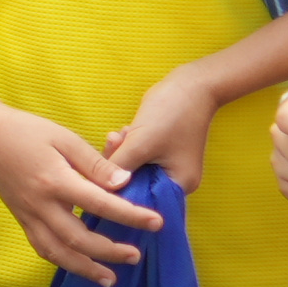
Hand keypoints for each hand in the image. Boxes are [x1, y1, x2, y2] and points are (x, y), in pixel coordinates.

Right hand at [0, 101, 161, 284]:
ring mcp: (28, 216)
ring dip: (85, 269)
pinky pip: (43, 248)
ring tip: (110, 278)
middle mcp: (40, 205)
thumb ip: (95, 164)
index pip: (100, 204)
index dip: (130, 216)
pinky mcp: (22, 219)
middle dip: (109, 252)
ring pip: (58, 253)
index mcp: (55, 181)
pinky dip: (63, 261)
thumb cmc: (27, 131)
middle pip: (79, 239)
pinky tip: (79, 266)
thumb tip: (123, 183)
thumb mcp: (65, 138)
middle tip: (136, 256)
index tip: (155, 222)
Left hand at [101, 66, 222, 194]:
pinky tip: (123, 132)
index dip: (119, 193)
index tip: (99, 177)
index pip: (143, 203)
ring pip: (132, 170)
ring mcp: (167, 167)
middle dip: (119, 167)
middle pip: (136, 187)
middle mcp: (176, 181)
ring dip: (120, 153)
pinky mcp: (159, 154)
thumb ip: (118, 168)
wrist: (190, 83)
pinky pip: (136, 158)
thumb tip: (97, 188)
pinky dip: (126, 147)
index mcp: (179, 185)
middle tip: (113, 143)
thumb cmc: (171, 112)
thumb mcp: (140, 144)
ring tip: (118, 134)